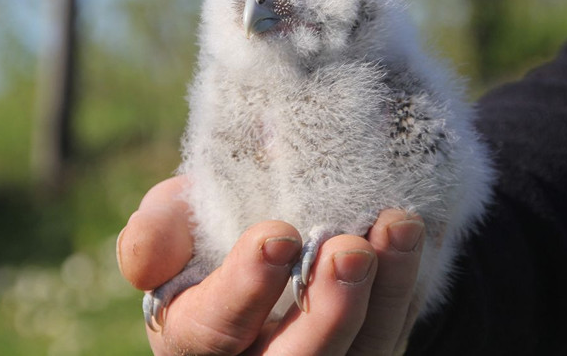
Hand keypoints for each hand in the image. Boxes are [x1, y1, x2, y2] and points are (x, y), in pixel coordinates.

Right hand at [117, 176, 424, 354]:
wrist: (269, 235)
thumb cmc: (210, 232)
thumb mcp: (176, 223)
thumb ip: (158, 231)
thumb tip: (154, 254)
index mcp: (194, 337)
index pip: (212, 332)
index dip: (245, 289)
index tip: (279, 234)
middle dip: (327, 312)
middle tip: (348, 251)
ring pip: (359, 352)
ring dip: (384, 294)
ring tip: (398, 227)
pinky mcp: (365, 347)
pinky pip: (393, 331)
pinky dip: (408, 285)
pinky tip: (412, 235)